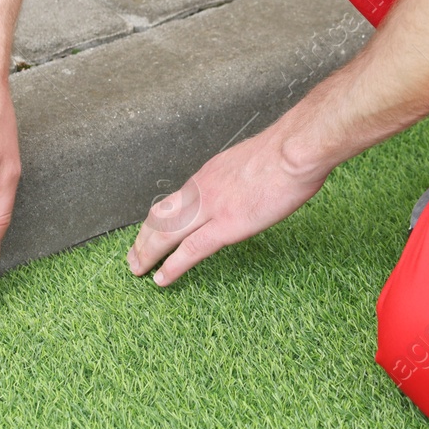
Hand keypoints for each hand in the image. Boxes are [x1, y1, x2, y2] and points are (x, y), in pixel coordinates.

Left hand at [127, 124, 330, 285]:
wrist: (296, 150)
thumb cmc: (287, 152)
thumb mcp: (252, 160)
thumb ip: (240, 178)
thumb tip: (244, 188)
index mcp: (210, 174)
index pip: (173, 200)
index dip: (156, 219)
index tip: (148, 233)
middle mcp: (202, 190)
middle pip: (160, 217)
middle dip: (143, 239)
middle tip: (132, 257)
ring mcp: (211, 208)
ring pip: (166, 234)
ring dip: (148, 253)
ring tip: (137, 270)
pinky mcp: (226, 225)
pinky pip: (190, 250)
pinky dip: (171, 266)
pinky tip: (162, 278)